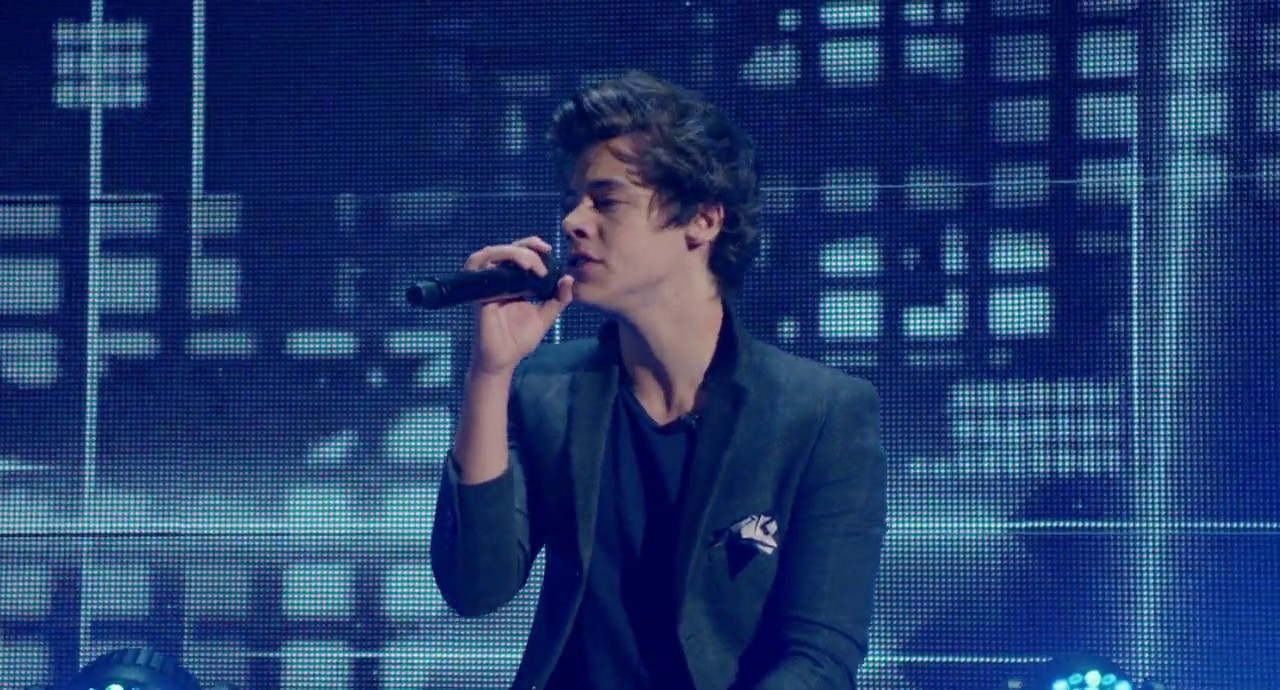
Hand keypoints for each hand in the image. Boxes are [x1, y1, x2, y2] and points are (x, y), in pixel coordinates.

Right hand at [464, 236, 572, 375]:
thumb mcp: (545, 317)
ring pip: (491, 253)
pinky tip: (514, 271)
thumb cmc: (520, 339)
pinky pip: (477, 268)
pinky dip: (492, 261)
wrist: (504, 360)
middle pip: (507, 248)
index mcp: (515, 282)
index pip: (519, 252)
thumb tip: (569, 278)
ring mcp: (487, 285)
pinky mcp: (479, 293)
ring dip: (512, 252)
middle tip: (543, 263)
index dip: (532, 244)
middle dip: (527, 248)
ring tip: (530, 265)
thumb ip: (558, 299)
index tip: (549, 249)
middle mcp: (499, 280)